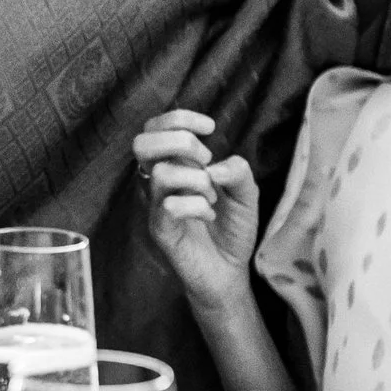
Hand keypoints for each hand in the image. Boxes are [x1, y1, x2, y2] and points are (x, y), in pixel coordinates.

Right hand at [131, 110, 258, 311]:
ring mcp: (157, 206)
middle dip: (181, 142)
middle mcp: (161, 183)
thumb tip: (214, 166)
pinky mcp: (161, 231)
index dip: (180, 118)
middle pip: (142, 143)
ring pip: (160, 173)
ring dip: (197, 180)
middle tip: (205, 161)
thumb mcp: (247, 194)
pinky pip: (170, 206)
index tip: (210, 128)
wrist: (230, 272)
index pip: (155, 128)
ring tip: (212, 198)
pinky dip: (198, 207)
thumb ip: (239, 171)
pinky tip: (209, 216)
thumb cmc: (232, 230)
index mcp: (176, 166)